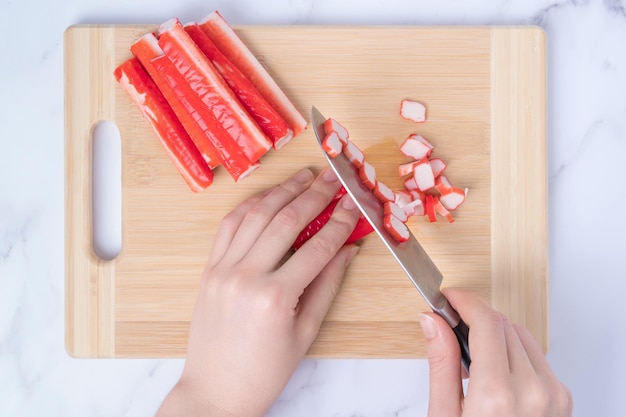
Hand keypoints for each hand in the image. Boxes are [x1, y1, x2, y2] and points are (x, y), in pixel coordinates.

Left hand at [156, 168, 360, 416]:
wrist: (215, 391)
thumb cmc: (264, 372)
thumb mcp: (305, 333)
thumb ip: (327, 285)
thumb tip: (348, 250)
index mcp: (275, 298)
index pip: (317, 247)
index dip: (340, 222)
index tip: (354, 204)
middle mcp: (246, 277)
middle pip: (286, 221)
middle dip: (315, 194)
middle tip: (334, 178)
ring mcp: (223, 270)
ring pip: (255, 215)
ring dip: (282, 191)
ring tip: (305, 176)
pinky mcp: (209, 270)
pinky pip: (229, 226)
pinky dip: (249, 205)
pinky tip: (268, 195)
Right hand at [419, 289, 572, 416]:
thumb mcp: (443, 416)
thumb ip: (441, 363)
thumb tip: (433, 322)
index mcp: (498, 396)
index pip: (486, 322)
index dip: (464, 301)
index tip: (449, 297)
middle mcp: (533, 391)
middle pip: (503, 324)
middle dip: (475, 317)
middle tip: (450, 325)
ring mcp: (553, 395)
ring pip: (521, 336)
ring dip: (495, 333)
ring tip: (471, 353)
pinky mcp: (562, 399)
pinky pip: (536, 356)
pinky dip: (513, 351)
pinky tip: (494, 367)